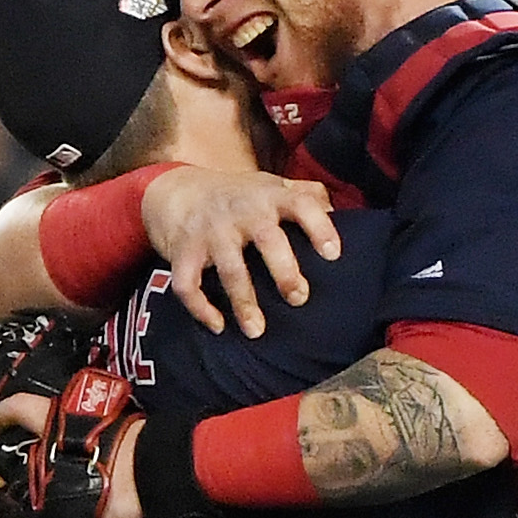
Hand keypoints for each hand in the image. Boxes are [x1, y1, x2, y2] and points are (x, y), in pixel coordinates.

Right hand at [138, 167, 342, 334]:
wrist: (179, 190)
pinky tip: (217, 326)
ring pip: (230, 269)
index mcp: (270, 196)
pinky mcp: (185, 251)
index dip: (319, 227)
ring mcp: (212, 232)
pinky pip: (188, 283)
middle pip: (268, 239)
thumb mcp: (271, 185)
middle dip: (285, 271)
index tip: (333, 254)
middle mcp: (243, 211)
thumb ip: (305, 195)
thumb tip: (338, 213)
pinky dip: (200, 307)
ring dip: (243, 302)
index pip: (301, 204)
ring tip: (256, 331)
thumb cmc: (239, 196)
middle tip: (298, 299)